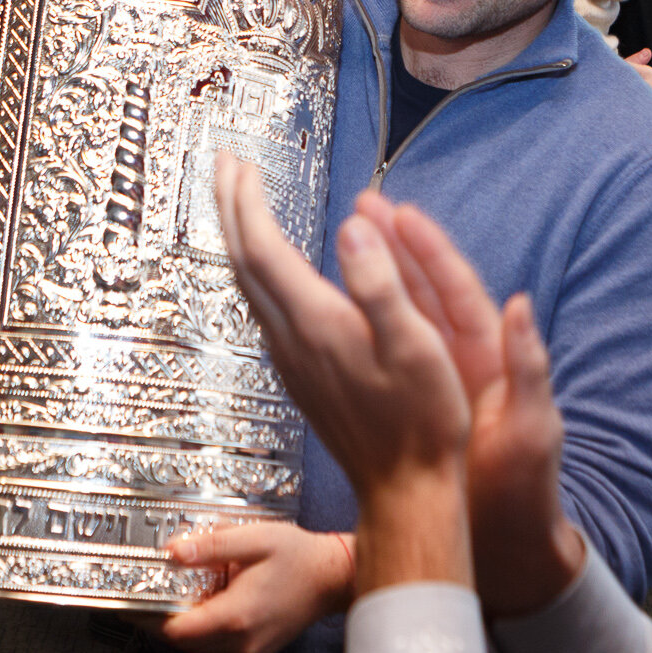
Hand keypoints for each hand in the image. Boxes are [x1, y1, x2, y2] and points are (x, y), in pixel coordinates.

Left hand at [162, 521, 354, 652]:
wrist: (333, 579)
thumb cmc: (297, 556)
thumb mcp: (254, 539)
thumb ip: (211, 546)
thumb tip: (172, 551)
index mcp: (236, 616)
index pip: (175, 630)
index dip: (148, 617)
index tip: (132, 600)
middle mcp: (240, 643)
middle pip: (182, 642)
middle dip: (161, 620)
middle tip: (146, 594)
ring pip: (197, 648)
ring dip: (183, 627)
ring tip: (176, 595)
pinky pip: (215, 648)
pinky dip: (203, 631)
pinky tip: (206, 605)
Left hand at [213, 153, 473, 597]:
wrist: (406, 491)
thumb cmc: (424, 422)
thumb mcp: (417, 345)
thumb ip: (380, 283)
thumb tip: (353, 227)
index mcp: (318, 323)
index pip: (262, 247)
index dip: (247, 200)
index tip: (241, 162)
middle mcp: (292, 340)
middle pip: (242, 261)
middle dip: (231, 208)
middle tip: (227, 165)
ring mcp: (292, 360)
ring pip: (248, 285)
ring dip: (241, 237)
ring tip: (244, 203)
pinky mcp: (301, 374)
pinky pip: (263, 307)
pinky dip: (258, 269)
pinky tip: (271, 265)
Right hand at [348, 195, 586, 619]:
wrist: (510, 549)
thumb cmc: (526, 493)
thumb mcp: (534, 430)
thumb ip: (530, 368)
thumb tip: (522, 306)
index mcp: (492, 358)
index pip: (456, 290)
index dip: (429, 249)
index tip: (401, 213)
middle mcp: (466, 361)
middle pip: (423, 290)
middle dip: (394, 246)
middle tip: (363, 208)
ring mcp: (439, 382)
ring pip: (400, 317)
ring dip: (376, 277)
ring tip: (346, 239)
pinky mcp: (418, 404)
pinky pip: (385, 354)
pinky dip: (362, 324)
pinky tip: (332, 310)